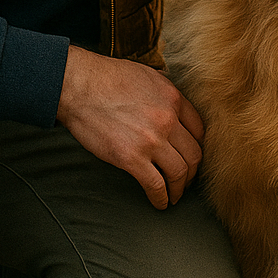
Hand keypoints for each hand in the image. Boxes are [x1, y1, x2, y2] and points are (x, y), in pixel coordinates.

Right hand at [56, 45, 204, 209]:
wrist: (78, 86)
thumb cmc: (106, 77)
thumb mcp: (146, 74)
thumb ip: (164, 89)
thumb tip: (172, 100)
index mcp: (173, 98)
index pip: (199, 130)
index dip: (198, 147)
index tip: (191, 157)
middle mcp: (167, 119)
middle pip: (194, 154)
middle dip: (192, 172)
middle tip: (186, 180)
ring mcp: (151, 140)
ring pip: (179, 173)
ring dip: (179, 189)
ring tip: (174, 195)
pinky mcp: (131, 158)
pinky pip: (156, 185)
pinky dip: (161, 198)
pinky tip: (159, 203)